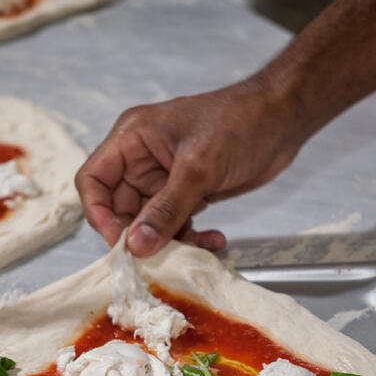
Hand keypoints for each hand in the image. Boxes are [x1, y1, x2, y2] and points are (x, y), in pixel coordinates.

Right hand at [75, 77, 303, 256]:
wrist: (282, 118)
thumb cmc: (240, 123)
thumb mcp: (198, 168)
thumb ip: (166, 209)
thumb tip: (136, 246)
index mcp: (131, 139)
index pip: (93, 181)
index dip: (99, 214)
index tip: (120, 243)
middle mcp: (141, 159)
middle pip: (119, 208)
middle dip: (139, 235)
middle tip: (160, 256)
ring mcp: (163, 177)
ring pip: (149, 222)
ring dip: (170, 240)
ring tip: (196, 246)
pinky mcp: (186, 192)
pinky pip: (175, 223)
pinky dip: (191, 236)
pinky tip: (214, 238)